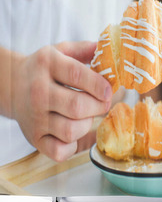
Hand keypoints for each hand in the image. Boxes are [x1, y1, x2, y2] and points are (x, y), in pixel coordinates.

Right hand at [11, 41, 111, 161]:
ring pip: (71, 130)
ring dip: (88, 125)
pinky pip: (60, 152)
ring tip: (88, 116)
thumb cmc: (45, 69)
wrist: (12, 85)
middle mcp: (39, 92)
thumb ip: (85, 49)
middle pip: (77, 106)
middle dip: (99, 106)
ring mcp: (35, 118)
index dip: (98, 84)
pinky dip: (75, 146)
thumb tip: (108, 49)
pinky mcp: (34, 139)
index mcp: (48, 66)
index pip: (76, 75)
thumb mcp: (61, 50)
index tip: (110, 90)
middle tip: (104, 103)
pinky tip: (79, 134)